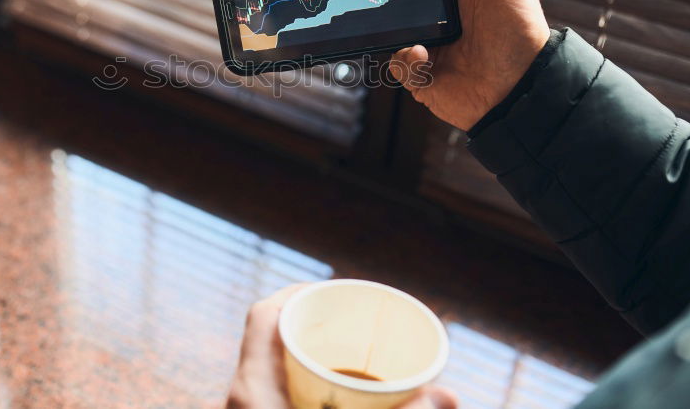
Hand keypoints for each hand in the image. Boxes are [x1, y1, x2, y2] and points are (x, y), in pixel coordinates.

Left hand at [226, 285, 457, 408]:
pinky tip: (335, 401)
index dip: (298, 293)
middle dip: (314, 331)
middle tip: (354, 328)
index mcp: (248, 390)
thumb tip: (451, 396)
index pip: (265, 316)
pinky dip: (305, 393)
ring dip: (311, 364)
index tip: (335, 291)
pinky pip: (274, 400)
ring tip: (351, 361)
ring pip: (272, 375)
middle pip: (270, 343)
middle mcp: (239, 401)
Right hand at [368, 0, 548, 130]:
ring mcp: (425, 39)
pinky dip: (406, 58)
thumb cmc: (520, 30)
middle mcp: (436, 8)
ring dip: (391, 24)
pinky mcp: (419, 71)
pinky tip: (426, 59)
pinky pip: (395, 61)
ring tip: (413, 31)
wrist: (520, 88)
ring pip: (386, 24)